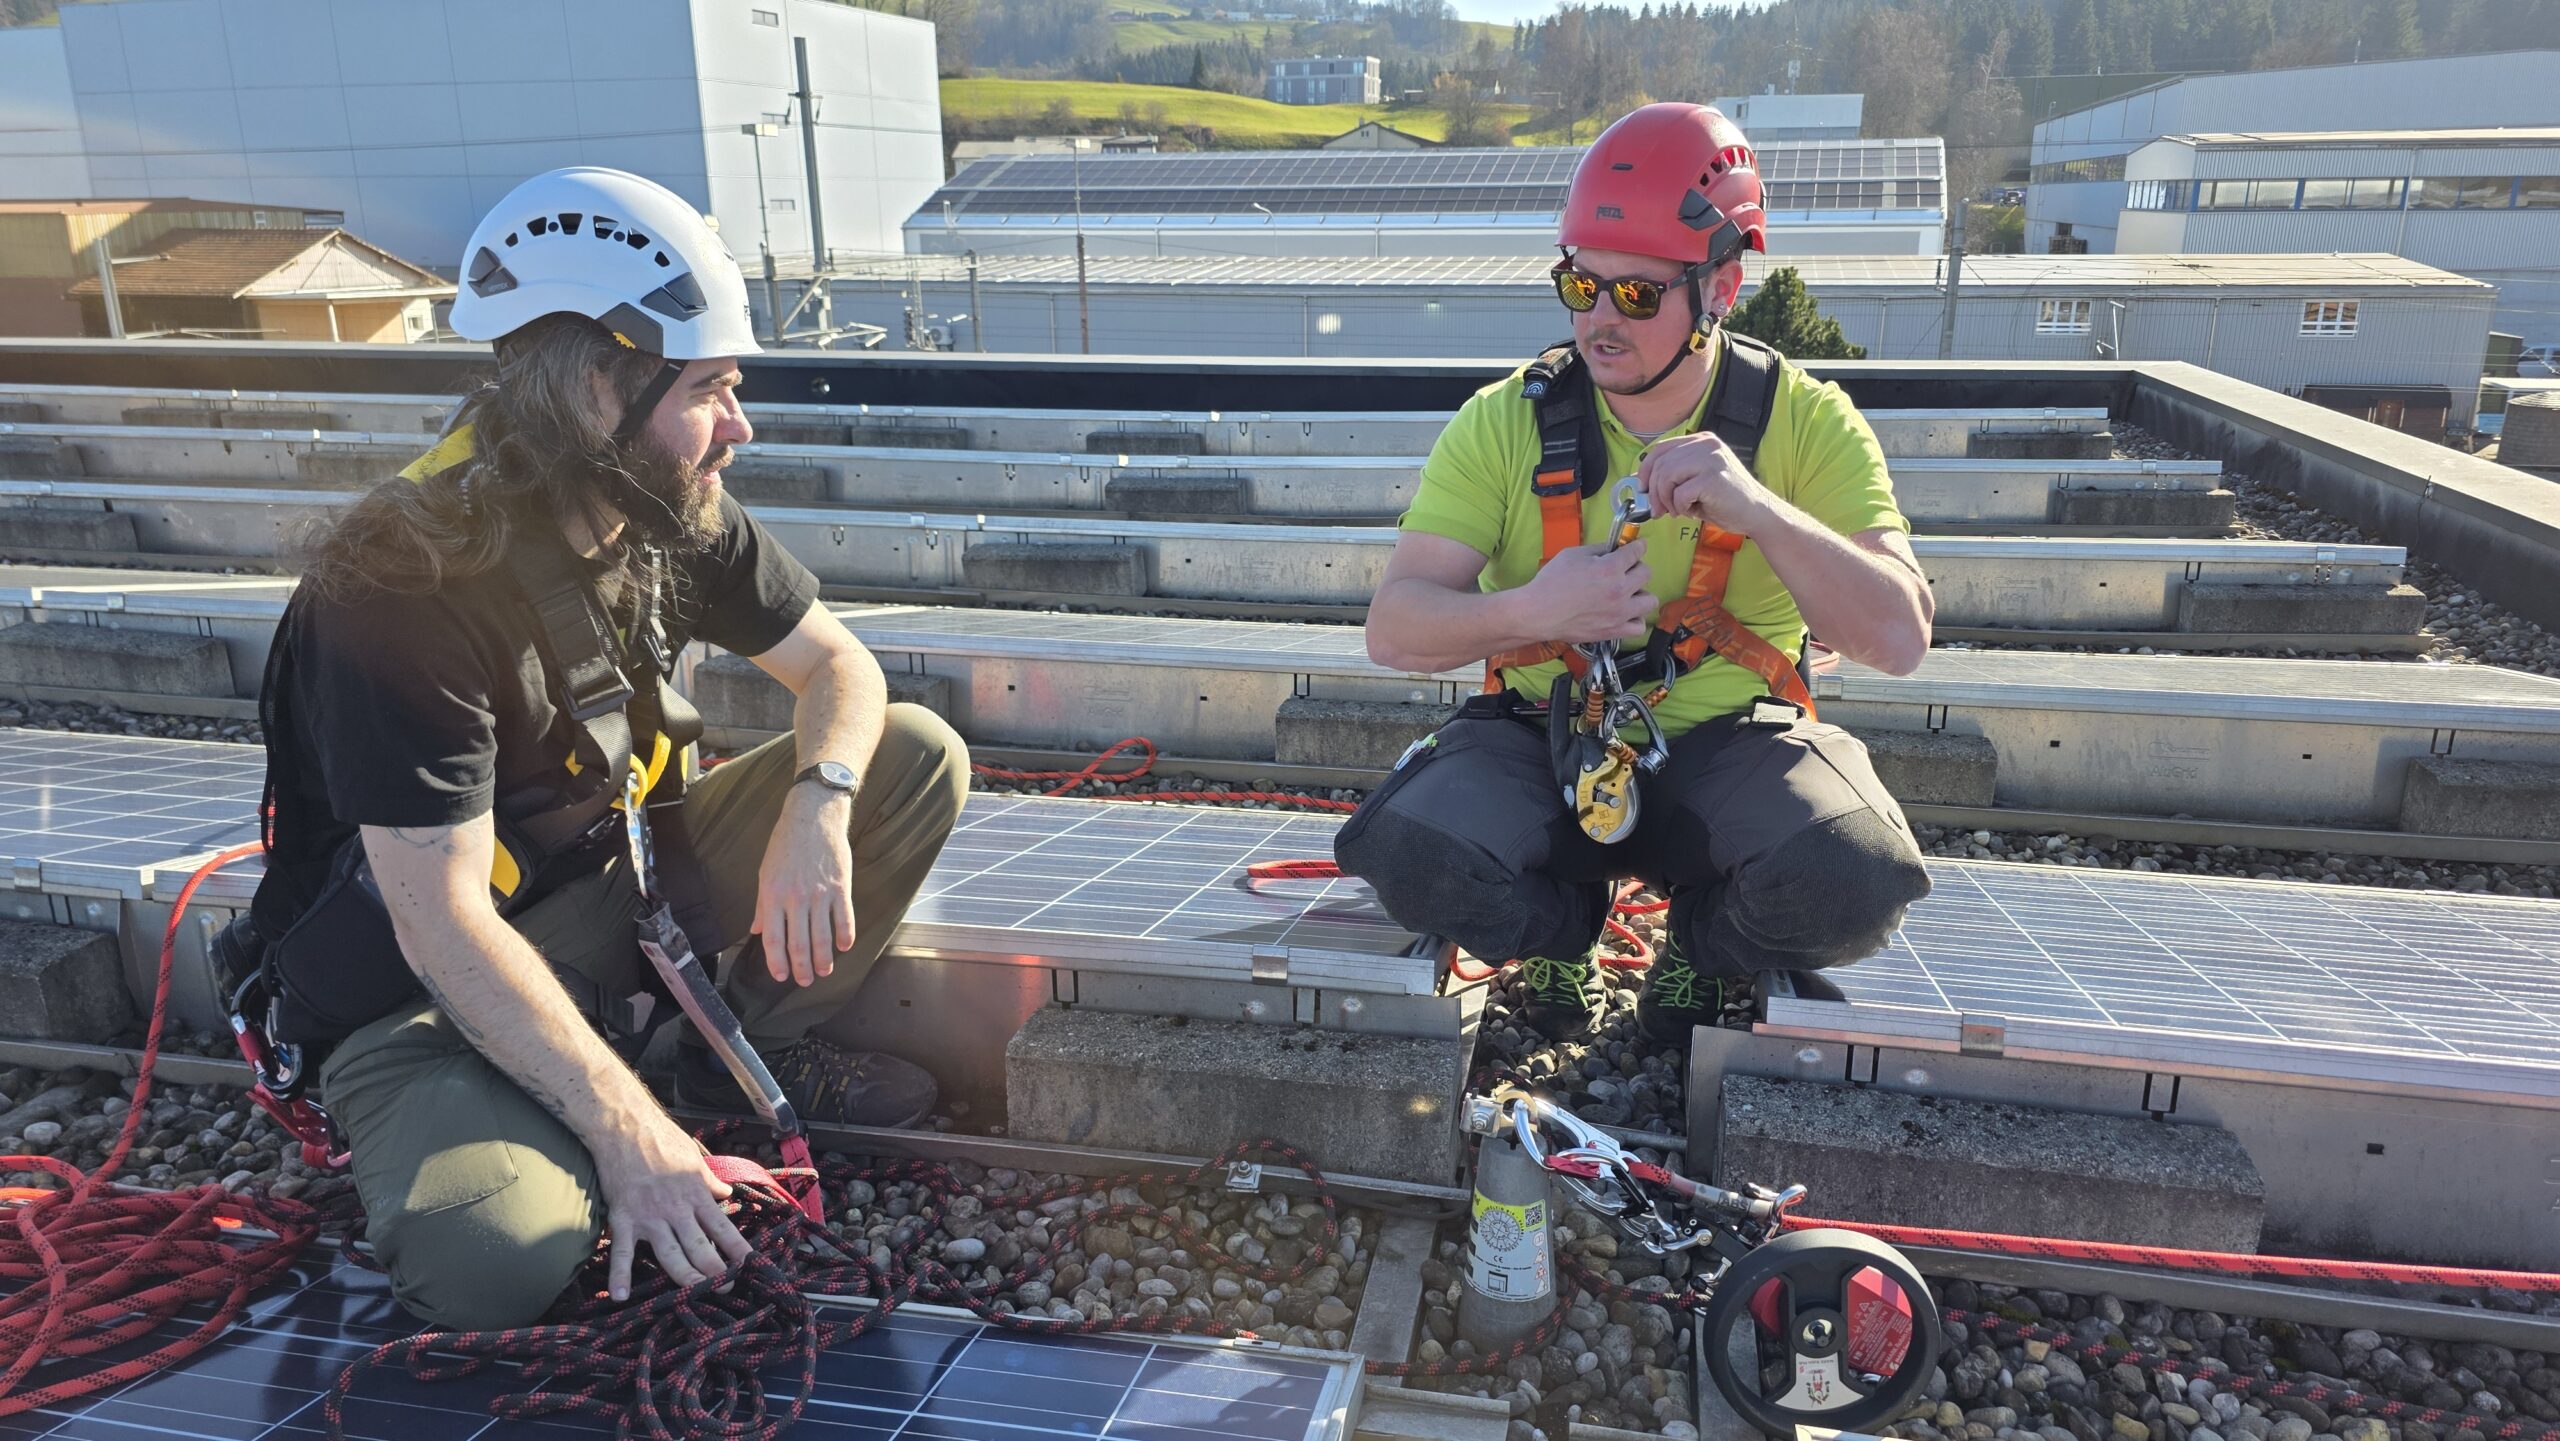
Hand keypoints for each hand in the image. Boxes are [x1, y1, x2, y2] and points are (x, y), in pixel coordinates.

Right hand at [593, 1114, 753, 1300]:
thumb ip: (710, 1181)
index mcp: (696, 1194)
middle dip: (715, 1271)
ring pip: (670, 1255)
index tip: (751, 1267)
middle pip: (700, 1247)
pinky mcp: (623, 1219)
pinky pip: (622, 1252)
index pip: (723, 1228)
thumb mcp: (694, 1158)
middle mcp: (676, 1210)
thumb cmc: (662, 1139)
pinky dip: (620, 1275)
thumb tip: (726, 1193)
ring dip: (685, 1277)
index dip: (738, 1250)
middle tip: (727, 1289)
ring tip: (696, 1295)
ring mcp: (650, 1217)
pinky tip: (621, 1296)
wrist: (625, 1127)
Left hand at [752, 791, 854, 987]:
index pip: (774, 939)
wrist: (813, 817)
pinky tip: (844, 947)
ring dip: (824, 958)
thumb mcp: (765, 873)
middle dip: (803, 967)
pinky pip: (844, 919)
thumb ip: (763, 905)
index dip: (777, 962)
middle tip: (806, 981)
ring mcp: (821, 894)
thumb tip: (757, 930)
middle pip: (799, 943)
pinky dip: (845, 937)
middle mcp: (796, 898)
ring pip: (822, 936)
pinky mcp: (841, 888)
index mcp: (773, 895)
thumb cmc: (785, 844)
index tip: (781, 976)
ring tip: (824, 971)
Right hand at [1523, 539, 1654, 644]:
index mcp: (1610, 568)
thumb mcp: (1573, 555)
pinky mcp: (1613, 631)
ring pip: (1649, 600)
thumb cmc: (1551, 582)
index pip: (1637, 552)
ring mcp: (1619, 613)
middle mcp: (1620, 590)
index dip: (1638, 547)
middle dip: (1637, 567)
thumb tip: (1615, 548)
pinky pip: (1638, 626)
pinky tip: (1625, 613)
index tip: (1637, 547)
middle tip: (1625, 569)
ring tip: (1627, 593)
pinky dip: (1635, 619)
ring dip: (1640, 593)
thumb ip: (1598, 549)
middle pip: (1646, 573)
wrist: (1538, 613)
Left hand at [1637, 432, 1770, 534]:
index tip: (1642, 489)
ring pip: (1667, 477)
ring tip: (1677, 511)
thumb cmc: (1725, 499)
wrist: (1757, 512)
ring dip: (1666, 500)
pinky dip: (1681, 507)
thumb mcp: (1697, 479)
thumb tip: (1640, 484)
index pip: (1661, 448)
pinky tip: (1693, 511)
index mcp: (1701, 440)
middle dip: (1653, 491)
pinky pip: (1680, 493)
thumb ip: (1674, 475)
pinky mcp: (1713, 478)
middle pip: (1661, 464)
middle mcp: (1706, 444)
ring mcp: (1711, 459)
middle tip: (1658, 510)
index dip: (1645, 470)